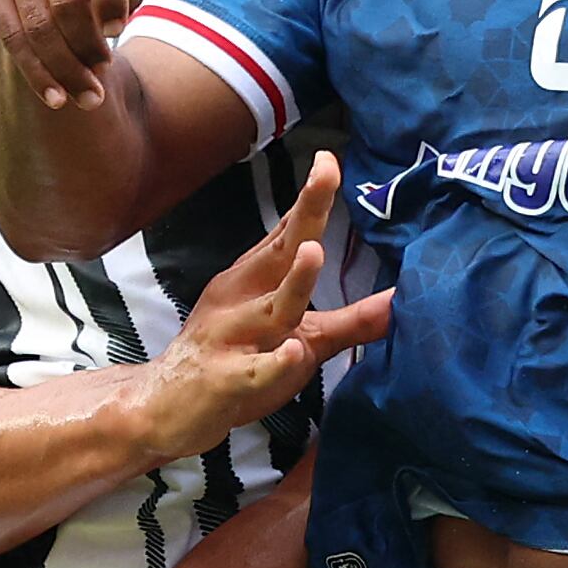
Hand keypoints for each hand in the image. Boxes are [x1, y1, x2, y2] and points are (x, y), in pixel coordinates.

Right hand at [132, 155, 391, 463]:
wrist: (163, 408)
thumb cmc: (235, 361)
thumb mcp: (299, 338)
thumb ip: (351, 321)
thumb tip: (404, 301)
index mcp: (255, 279)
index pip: (288, 232)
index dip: (310, 198)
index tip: (328, 158)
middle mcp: (242, 298)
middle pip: (280, 252)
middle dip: (305, 214)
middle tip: (326, 175)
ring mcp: (231, 337)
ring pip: (270, 309)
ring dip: (293, 282)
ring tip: (313, 252)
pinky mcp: (225, 379)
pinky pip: (252, 370)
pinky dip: (271, 363)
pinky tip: (292, 353)